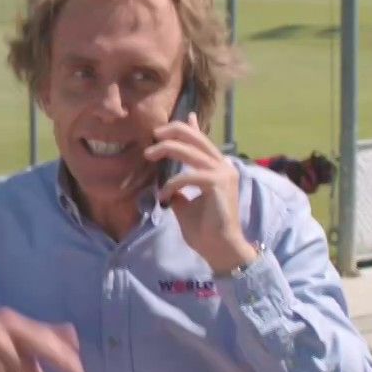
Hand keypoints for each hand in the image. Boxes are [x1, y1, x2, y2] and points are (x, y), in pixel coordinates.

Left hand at [143, 113, 259, 274]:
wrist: (219, 248)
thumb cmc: (204, 228)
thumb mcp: (185, 201)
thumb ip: (180, 184)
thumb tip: (168, 178)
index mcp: (217, 167)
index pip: (201, 140)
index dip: (187, 127)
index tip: (169, 123)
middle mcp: (223, 166)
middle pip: (196, 137)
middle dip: (172, 131)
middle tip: (153, 135)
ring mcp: (223, 173)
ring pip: (190, 151)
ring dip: (166, 149)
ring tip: (149, 155)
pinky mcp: (218, 184)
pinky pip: (188, 175)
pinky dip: (172, 183)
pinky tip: (164, 196)